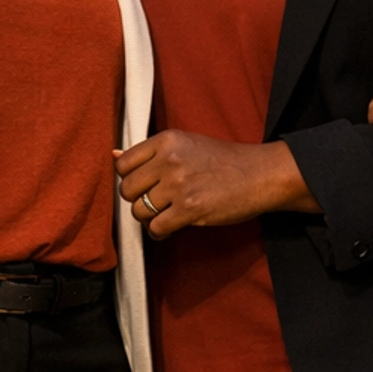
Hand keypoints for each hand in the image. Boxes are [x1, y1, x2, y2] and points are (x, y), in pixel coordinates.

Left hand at [114, 130, 313, 239]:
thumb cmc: (225, 160)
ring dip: (149, 218)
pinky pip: (155, 228)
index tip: (143, 184)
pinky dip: (160, 232)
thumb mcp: (188, 144)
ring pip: (139, 211)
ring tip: (166, 214)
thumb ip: (152, 152)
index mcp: (167, 140)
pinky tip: (172, 226)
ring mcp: (179, 185)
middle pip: (127, 189)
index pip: (123, 163)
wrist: (260, 174)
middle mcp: (169, 160)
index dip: (129, 178)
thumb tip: (113, 155)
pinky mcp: (189, 209)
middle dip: (137, 200)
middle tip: (155, 202)